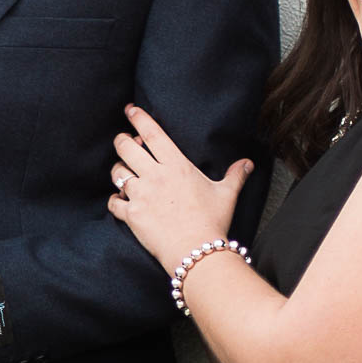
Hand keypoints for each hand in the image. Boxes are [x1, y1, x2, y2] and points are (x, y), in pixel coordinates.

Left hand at [107, 104, 254, 271]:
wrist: (197, 252)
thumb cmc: (212, 221)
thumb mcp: (226, 195)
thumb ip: (235, 175)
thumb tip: (247, 163)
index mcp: (176, 165)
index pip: (152, 133)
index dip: (138, 118)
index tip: (130, 110)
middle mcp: (155, 175)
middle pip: (126, 147)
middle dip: (121, 141)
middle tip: (123, 141)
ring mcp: (141, 194)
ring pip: (117, 172)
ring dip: (118, 171)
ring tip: (123, 172)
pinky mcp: (132, 215)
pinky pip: (114, 202)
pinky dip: (115, 201)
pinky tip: (120, 202)